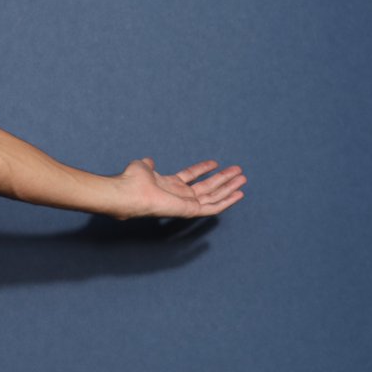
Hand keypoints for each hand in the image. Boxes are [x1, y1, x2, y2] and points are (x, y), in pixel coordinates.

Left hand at [116, 158, 245, 219]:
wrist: (128, 193)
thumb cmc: (132, 180)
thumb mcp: (142, 167)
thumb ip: (148, 165)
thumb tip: (149, 160)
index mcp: (169, 185)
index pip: (191, 176)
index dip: (203, 169)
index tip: (215, 162)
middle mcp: (179, 195)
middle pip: (207, 186)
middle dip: (223, 179)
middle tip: (239, 171)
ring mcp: (186, 204)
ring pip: (214, 196)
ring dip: (229, 188)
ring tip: (243, 179)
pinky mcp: (190, 211)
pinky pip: (213, 207)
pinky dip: (227, 201)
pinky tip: (238, 194)